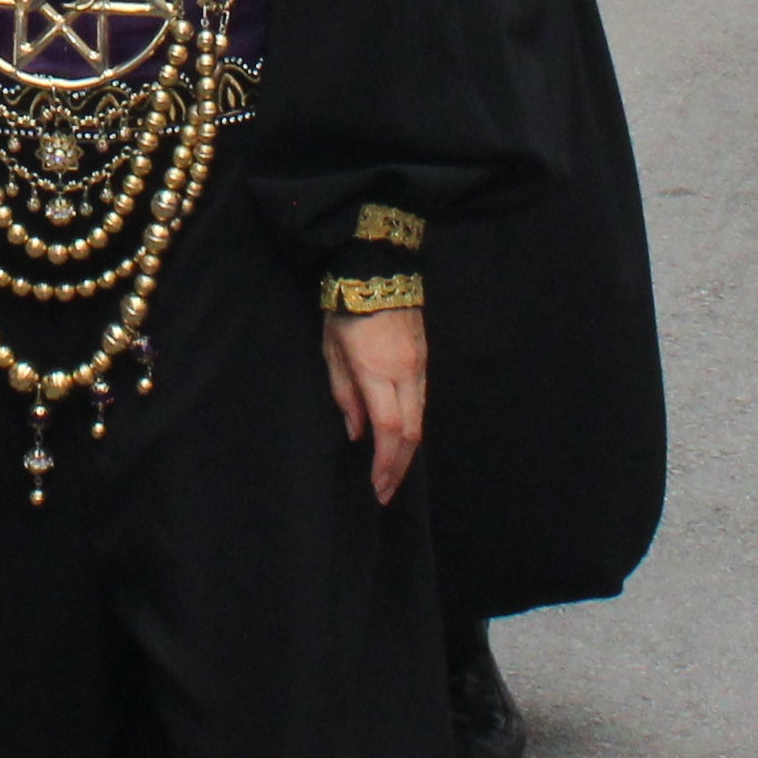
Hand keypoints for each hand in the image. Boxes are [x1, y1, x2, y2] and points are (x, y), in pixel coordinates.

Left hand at [323, 304, 424, 500]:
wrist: (377, 266)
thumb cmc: (344, 308)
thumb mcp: (332, 351)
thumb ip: (344, 394)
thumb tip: (357, 432)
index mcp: (378, 372)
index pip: (390, 430)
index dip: (385, 464)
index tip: (376, 487)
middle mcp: (407, 372)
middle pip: (412, 432)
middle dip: (399, 466)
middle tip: (385, 491)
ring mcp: (420, 364)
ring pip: (420, 418)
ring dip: (407, 449)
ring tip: (392, 471)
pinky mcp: (425, 357)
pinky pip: (421, 400)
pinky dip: (412, 425)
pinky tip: (400, 438)